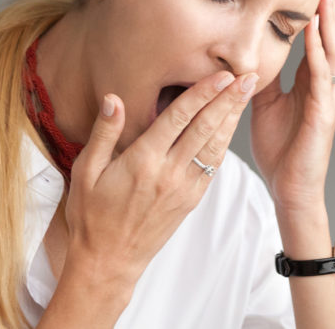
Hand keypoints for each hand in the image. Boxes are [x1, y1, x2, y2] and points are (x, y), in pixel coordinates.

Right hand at [61, 70, 255, 286]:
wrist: (109, 261)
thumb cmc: (92, 215)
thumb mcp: (85, 171)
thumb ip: (104, 133)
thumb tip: (115, 99)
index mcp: (143, 161)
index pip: (179, 118)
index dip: (203, 93)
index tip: (222, 74)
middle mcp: (168, 173)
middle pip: (206, 128)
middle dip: (228, 99)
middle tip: (249, 76)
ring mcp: (183, 188)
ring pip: (215, 146)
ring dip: (232, 118)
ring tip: (247, 94)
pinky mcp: (191, 201)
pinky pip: (212, 167)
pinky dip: (224, 143)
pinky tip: (231, 127)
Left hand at [251, 0, 334, 213]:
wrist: (289, 189)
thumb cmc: (280, 148)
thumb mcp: (262, 102)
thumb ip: (259, 75)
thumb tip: (244, 50)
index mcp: (310, 80)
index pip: (316, 34)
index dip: (317, 5)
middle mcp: (324, 84)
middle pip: (330, 34)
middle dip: (330, 1)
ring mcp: (327, 98)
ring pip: (332, 51)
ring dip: (329, 21)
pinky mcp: (324, 115)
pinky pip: (322, 79)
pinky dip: (320, 55)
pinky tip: (316, 35)